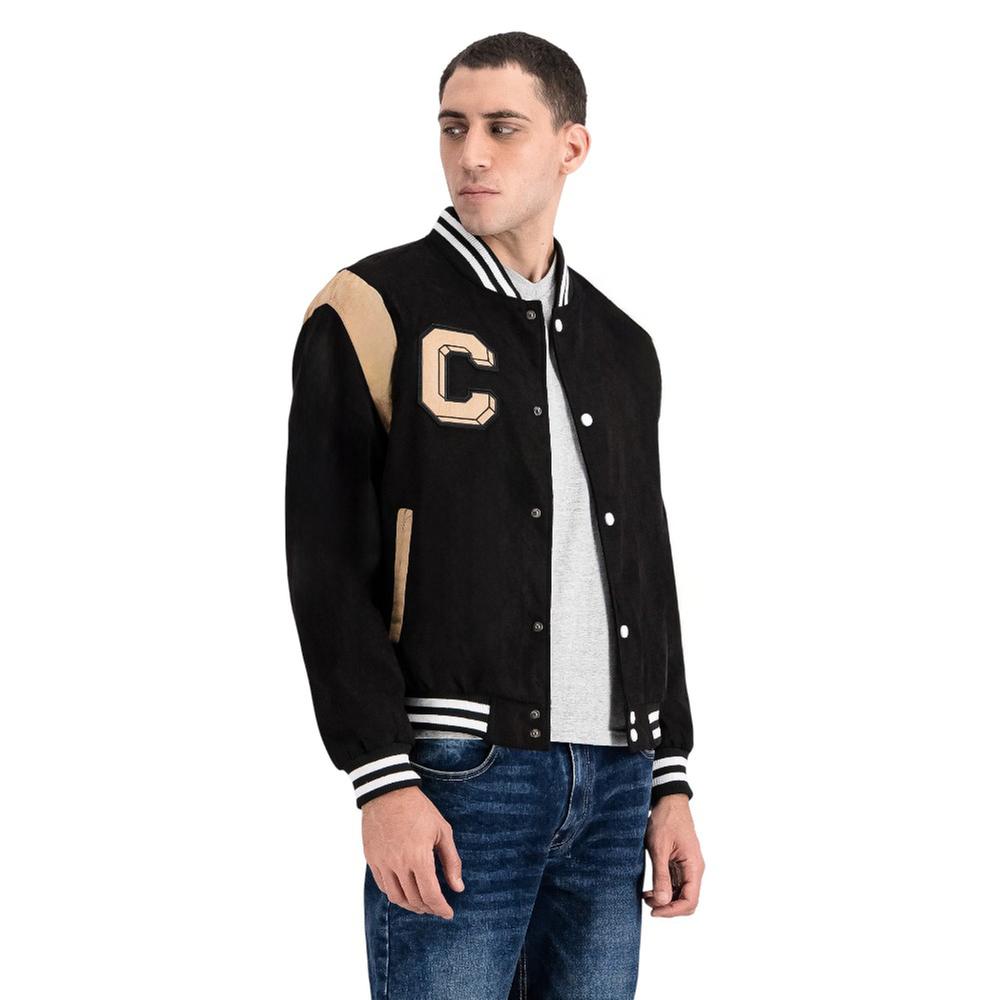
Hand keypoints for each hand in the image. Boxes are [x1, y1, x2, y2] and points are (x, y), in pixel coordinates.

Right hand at [361, 786, 463, 918]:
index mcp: (419, 857)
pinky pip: (383, 886)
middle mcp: (399, 864)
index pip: (431, 895)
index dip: (441, 908)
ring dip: (411, 905)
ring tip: (422, 904)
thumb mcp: (442, 831)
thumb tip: (458, 887)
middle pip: (414, 899)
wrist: (388, 792)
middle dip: (428, 908)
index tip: (448, 913)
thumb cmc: (419, 809)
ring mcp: (383, 863)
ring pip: (397, 898)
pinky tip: (404, 891)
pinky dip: (395, 894)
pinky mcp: (372, 860)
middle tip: (437, 908)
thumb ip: (451, 861)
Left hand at [643, 794, 703, 916]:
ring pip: (681, 894)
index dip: (672, 911)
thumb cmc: (666, 820)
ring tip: (646, 896)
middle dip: (668, 907)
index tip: (654, 910)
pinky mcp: (680, 864)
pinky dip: (664, 889)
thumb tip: (662, 901)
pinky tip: (650, 889)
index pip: (690, 901)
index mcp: (694, 867)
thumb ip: (661, 875)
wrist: (668, 801)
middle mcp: (694, 870)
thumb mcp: (659, 848)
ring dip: (665, 899)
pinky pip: (676, 884)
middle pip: (687, 901)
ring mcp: (688, 867)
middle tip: (648, 903)